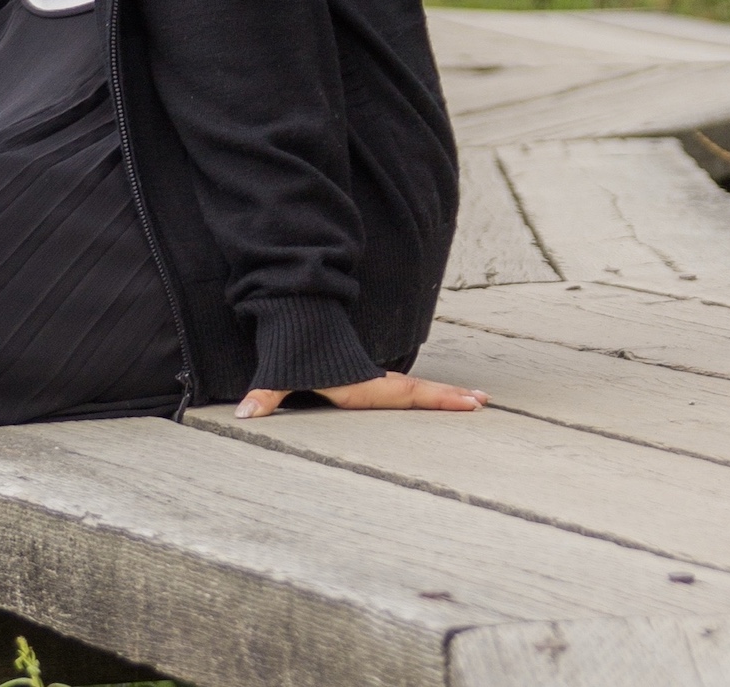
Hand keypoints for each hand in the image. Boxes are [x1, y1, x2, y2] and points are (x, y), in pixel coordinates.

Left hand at [234, 371, 488, 418]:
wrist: (292, 313)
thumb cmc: (288, 347)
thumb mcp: (277, 374)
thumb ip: (265, 396)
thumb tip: (246, 416)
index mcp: (359, 386)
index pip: (405, 396)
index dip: (437, 400)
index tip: (470, 401)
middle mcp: (370, 381)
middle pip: (418, 390)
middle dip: (449, 397)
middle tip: (483, 401)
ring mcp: (368, 376)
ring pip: (411, 387)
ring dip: (440, 393)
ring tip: (473, 400)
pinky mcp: (361, 374)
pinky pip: (398, 386)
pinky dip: (419, 393)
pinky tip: (431, 398)